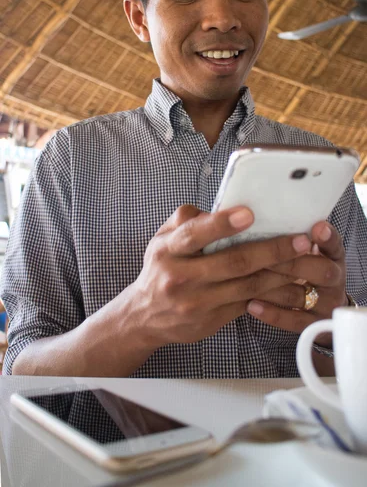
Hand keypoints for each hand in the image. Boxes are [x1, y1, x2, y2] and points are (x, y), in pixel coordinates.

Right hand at [126, 205, 312, 348]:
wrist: (145, 316)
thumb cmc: (160, 268)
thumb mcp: (161, 239)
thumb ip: (187, 220)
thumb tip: (221, 208)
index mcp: (168, 251)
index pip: (195, 234)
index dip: (222, 223)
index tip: (249, 213)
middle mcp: (181, 277)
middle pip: (233, 262)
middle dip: (271, 250)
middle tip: (301, 240)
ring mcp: (198, 302)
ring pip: (248, 285)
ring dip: (281, 272)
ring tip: (305, 259)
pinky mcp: (212, 320)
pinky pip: (249, 303)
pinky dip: (273, 292)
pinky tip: (291, 282)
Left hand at [246, 221, 346, 346]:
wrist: (317, 303)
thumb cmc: (300, 267)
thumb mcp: (303, 250)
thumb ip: (288, 238)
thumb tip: (252, 216)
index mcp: (332, 255)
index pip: (333, 244)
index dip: (326, 237)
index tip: (316, 227)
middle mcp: (334, 278)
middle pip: (321, 271)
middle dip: (293, 263)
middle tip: (268, 257)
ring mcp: (326, 303)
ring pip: (303, 295)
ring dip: (274, 287)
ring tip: (248, 280)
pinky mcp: (314, 324)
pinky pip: (294, 321)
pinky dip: (272, 314)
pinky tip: (251, 305)